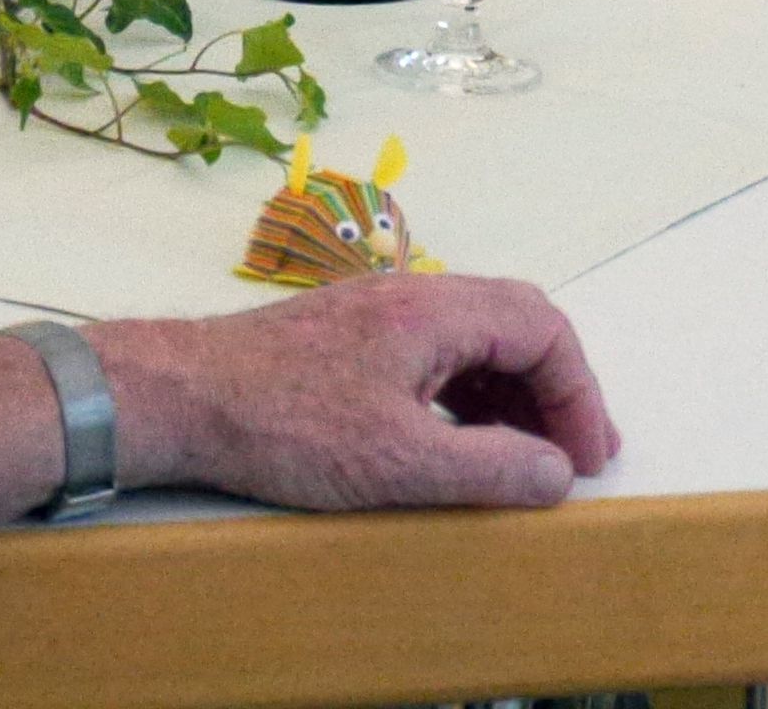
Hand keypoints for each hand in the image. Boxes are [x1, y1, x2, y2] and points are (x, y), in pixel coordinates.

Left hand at [95, 273, 618, 514]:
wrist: (181, 398)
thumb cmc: (285, 426)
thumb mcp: (399, 461)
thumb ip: (489, 467)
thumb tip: (558, 472)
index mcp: (431, 309)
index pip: (542, 328)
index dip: (578, 394)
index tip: (586, 459)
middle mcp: (410, 296)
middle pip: (514, 323)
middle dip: (556, 389)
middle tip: (574, 458)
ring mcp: (377, 314)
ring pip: (474, 339)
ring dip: (514, 394)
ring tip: (528, 459)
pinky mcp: (349, 340)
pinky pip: (435, 355)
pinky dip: (469, 395)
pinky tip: (464, 443)